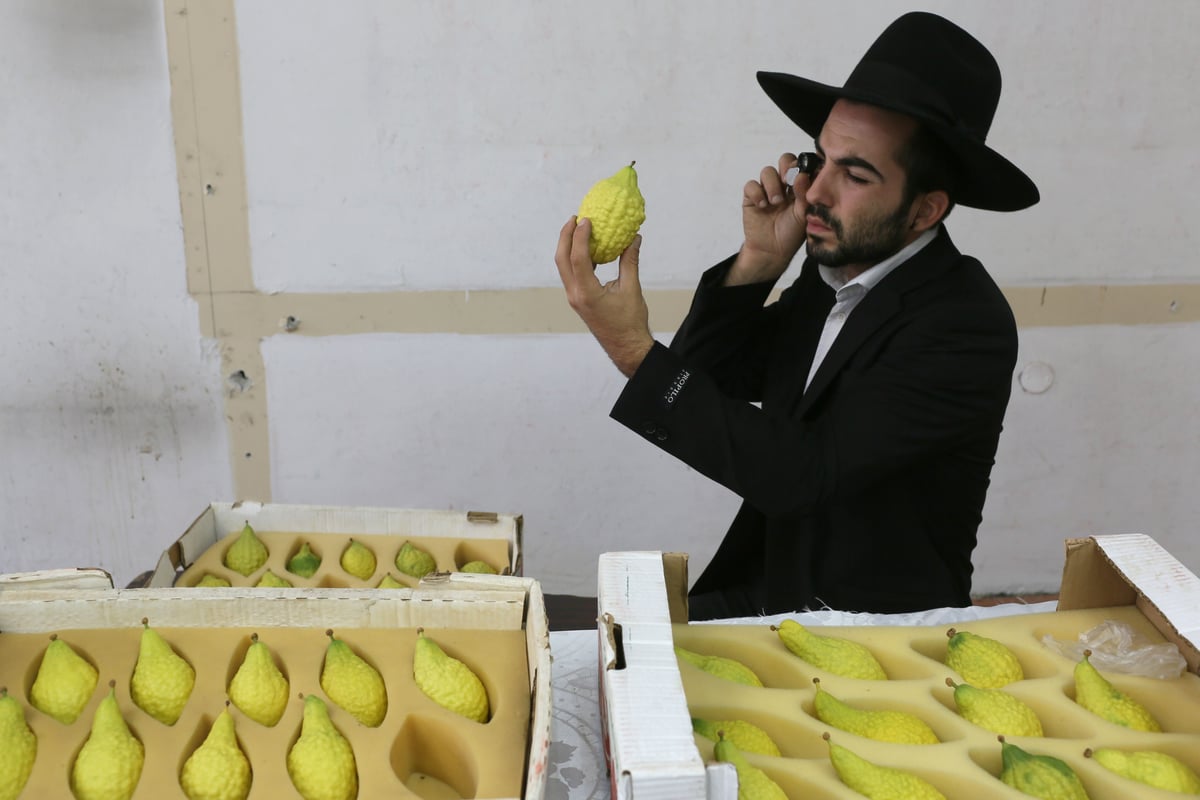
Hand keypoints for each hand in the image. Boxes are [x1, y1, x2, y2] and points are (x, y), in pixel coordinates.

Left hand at [555, 217, 654, 376]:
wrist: (626, 347)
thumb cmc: (630, 322)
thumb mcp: (632, 289)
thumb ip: (630, 261)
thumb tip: (634, 238)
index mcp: (587, 293)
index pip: (578, 258)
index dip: (579, 236)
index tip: (586, 220)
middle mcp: (575, 295)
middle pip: (561, 259)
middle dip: (565, 236)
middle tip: (575, 218)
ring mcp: (574, 298)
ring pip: (563, 266)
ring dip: (568, 246)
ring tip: (578, 229)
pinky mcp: (578, 299)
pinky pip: (571, 274)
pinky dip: (575, 258)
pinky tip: (588, 249)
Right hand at [726, 153, 810, 285]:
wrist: (772, 251)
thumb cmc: (791, 233)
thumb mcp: (803, 214)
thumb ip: (804, 194)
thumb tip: (802, 174)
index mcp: (799, 186)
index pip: (801, 165)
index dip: (802, 166)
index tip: (803, 177)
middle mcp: (783, 185)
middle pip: (784, 160)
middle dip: (786, 168)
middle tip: (788, 182)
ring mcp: (766, 190)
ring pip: (767, 171)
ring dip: (772, 185)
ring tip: (776, 202)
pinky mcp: (751, 197)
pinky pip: (751, 185)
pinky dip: (757, 193)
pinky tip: (763, 206)